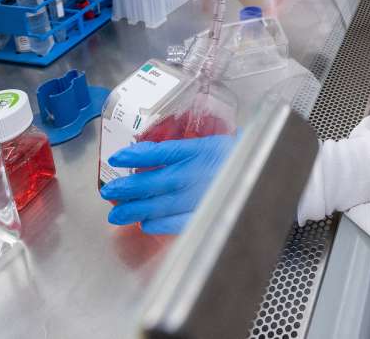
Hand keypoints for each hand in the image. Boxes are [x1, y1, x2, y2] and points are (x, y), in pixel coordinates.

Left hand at [100, 134, 235, 234]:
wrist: (261, 173)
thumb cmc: (232, 158)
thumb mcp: (207, 145)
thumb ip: (180, 150)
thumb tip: (145, 153)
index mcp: (198, 151)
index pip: (163, 152)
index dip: (138, 154)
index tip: (117, 157)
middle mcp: (197, 173)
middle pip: (156, 180)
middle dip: (129, 187)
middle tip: (109, 193)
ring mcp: (201, 195)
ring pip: (162, 203)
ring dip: (137, 209)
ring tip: (117, 215)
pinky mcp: (207, 214)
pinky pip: (180, 221)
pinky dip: (161, 224)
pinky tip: (146, 225)